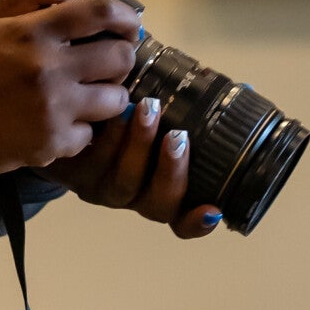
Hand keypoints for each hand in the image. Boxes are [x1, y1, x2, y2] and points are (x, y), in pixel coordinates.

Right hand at [0, 0, 137, 179]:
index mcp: (33, 32)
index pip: (100, 13)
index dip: (126, 16)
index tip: (131, 24)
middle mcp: (49, 69)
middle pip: (120, 58)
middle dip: (121, 58)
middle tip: (108, 63)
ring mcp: (54, 110)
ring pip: (115, 100)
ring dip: (107, 96)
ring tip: (89, 96)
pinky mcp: (52, 144)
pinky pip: (90, 135)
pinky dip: (80, 130)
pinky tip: (62, 123)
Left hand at [43, 97, 224, 235]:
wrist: (60, 118)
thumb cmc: (124, 116)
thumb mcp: (161, 116)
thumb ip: (197, 107)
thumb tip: (249, 88)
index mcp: (157, 190)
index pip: (181, 220)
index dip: (196, 222)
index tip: (212, 211)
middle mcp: (131, 195)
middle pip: (156, 204)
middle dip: (171, 171)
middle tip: (178, 136)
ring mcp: (100, 186)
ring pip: (123, 182)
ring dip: (139, 146)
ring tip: (147, 108)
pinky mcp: (73, 170)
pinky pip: (92, 161)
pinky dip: (106, 135)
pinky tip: (114, 109)